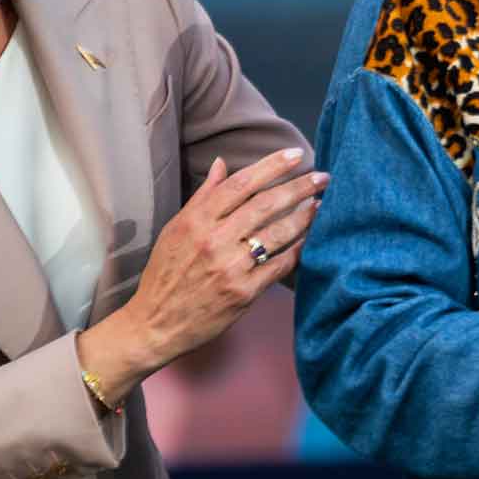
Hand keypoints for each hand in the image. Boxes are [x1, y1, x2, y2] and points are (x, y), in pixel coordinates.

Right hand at [75, 148, 326, 405]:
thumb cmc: (166, 272)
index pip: (241, 184)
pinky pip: (280, 265)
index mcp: (197, 221)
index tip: (296, 155)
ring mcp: (231, 267)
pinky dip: (298, 249)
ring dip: (305, 216)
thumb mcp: (176, 229)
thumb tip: (222, 163)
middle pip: (266, 205)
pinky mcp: (244, 293)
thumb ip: (203, 196)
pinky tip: (310, 238)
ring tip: (322, 204)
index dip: (272, 166)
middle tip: (323, 177)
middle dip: (299, 187)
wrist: (155, 323)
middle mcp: (215, 240)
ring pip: (278, 233)